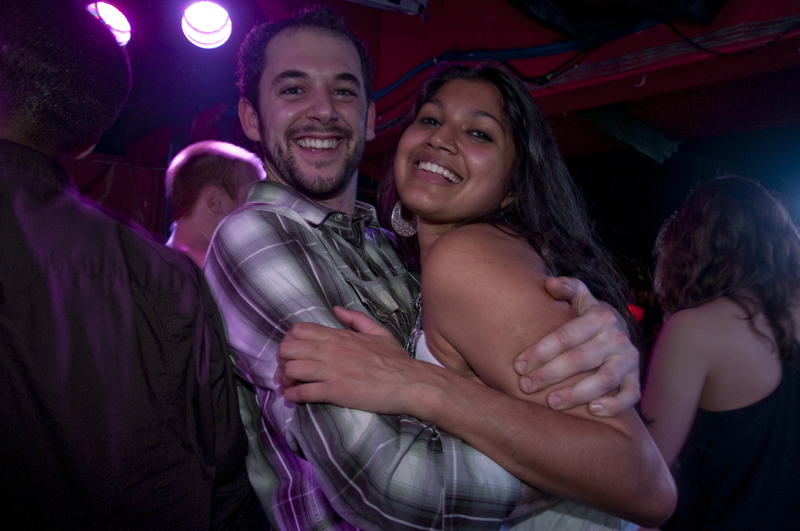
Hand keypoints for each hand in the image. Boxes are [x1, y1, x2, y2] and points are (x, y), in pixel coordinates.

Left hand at [276, 307, 424, 414]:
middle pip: (288, 349)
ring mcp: (332, 370)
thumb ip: (355, 319)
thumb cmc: (396, 360)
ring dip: (285, 380)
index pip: (298, 330)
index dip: (289, 341)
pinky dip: (293, 396)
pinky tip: (294, 397)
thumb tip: (336, 309)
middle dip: (283, 360)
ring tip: (289, 386)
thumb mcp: (378, 332)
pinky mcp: (335, 391)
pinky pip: (303, 392)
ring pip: (291, 369)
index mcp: (339, 335)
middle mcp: (331, 350)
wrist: (411, 383)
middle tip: (287, 371)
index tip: (293, 352)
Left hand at [513, 277, 639, 416]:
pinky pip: (630, 395)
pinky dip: (615, 405)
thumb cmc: (587, 316)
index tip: (518, 365)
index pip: (566, 336)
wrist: (618, 330)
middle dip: (549, 374)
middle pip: (580, 359)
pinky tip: (592, 410)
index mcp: (601, 316)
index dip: (540, 351)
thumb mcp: (579, 297)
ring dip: (576, 393)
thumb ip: (566, 288)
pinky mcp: (636, 378)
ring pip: (604, 379)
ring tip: (551, 402)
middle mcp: (618, 337)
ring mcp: (629, 359)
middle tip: (525, 386)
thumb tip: (550, 284)